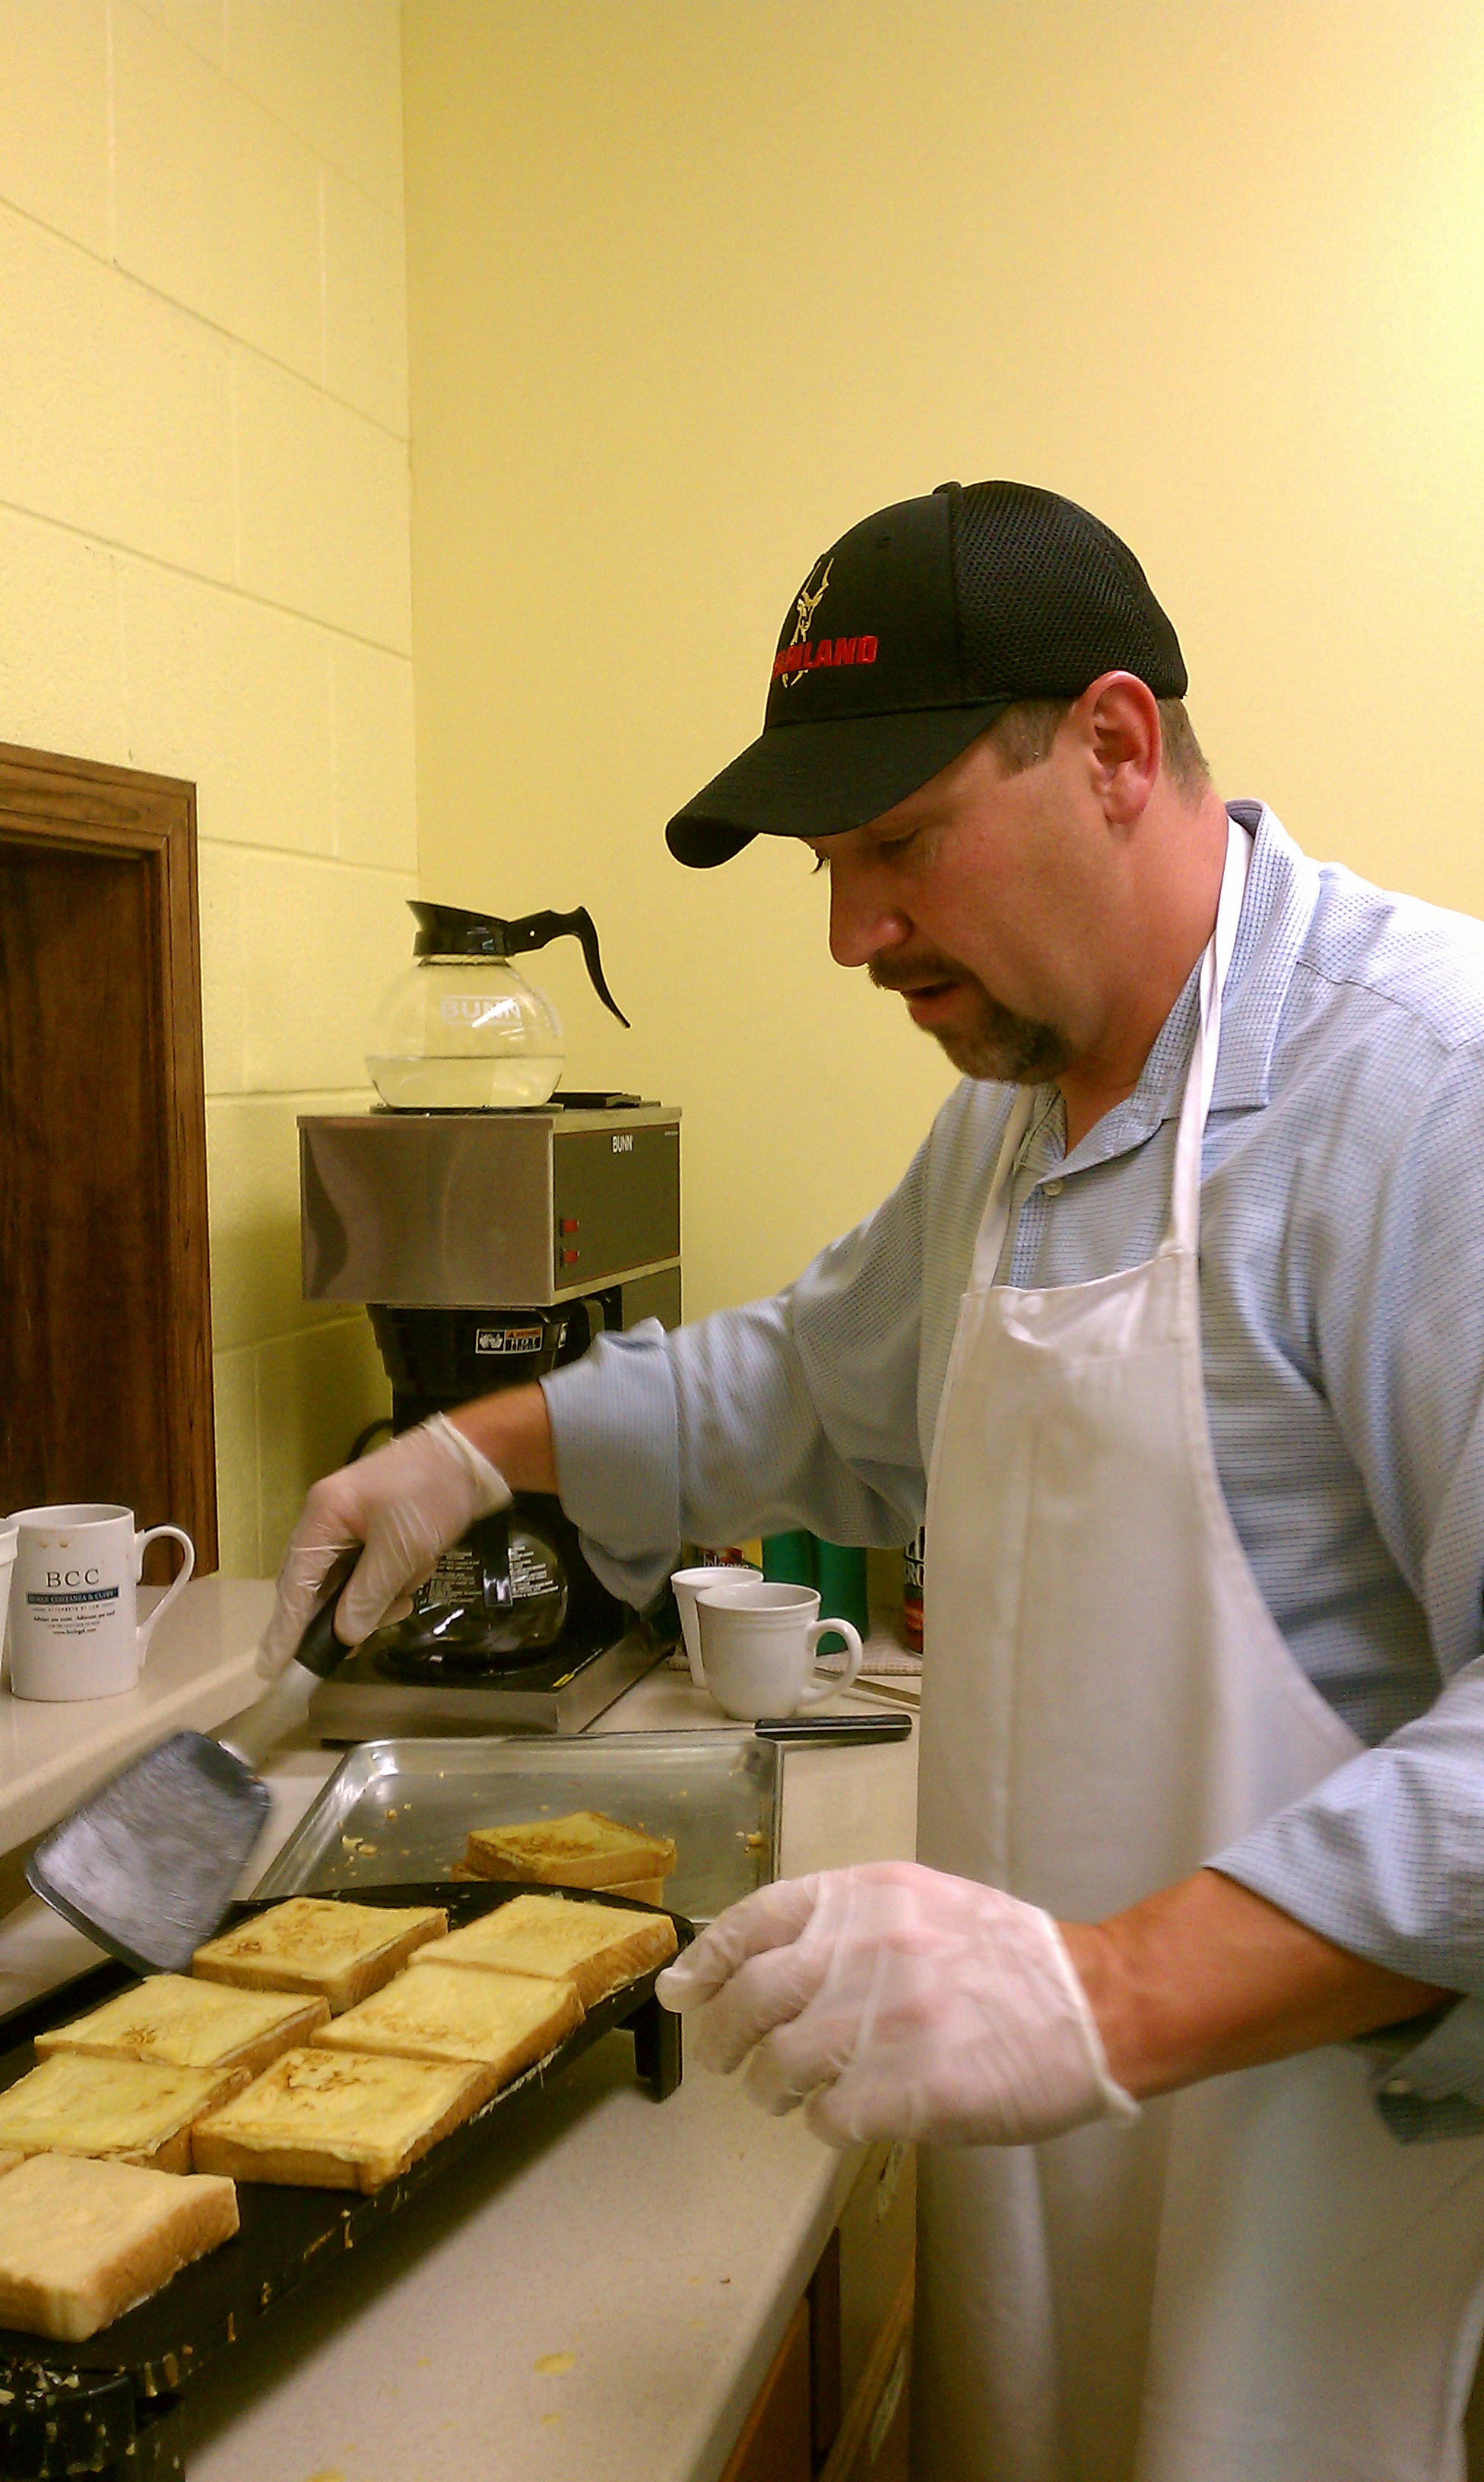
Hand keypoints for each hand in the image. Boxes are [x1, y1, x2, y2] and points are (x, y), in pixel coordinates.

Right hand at [257, 1414, 511, 1675]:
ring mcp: (351, 1526)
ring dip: (382, 1593)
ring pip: (351, 1584)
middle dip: (347, 1611)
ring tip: (411, 1581)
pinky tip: (421, 1565)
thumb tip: (343, 1636)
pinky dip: (397, 1578)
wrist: (474, 1455)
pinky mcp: (376, 1532)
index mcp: (322, 1517)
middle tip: (360, 1638)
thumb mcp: (401, 1550)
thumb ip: (367, 1595)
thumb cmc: (432, 1494)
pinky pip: (374, 1572)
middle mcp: (328, 1522)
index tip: (270, 1669)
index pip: (294, 1584)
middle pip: (317, 1587)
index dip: (284, 1629)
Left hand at [654, 1860, 1136, 2147]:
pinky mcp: (909, 2088)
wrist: (1092, 2004)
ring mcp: (886, 2019)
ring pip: (777, 2063)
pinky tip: (847, 2116)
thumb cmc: (1005, 1956)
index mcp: (867, 1895)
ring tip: (781, 2095)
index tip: (680, 1991)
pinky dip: (825, 2122)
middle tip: (720, 2058)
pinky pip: (828, 2115)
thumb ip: (846, 1923)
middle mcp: (867, 1948)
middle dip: (720, 2035)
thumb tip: (758, 1958)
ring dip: (769, 2087)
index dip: (704, 1960)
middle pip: (750, 1996)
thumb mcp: (920, 1903)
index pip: (754, 1920)